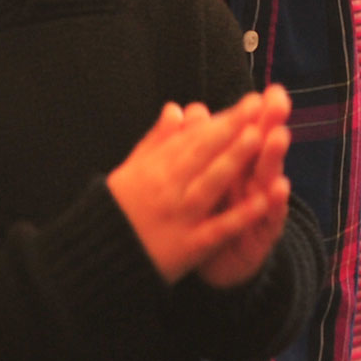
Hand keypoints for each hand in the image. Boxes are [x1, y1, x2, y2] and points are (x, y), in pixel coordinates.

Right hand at [106, 90, 286, 283]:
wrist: (98, 258)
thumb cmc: (118, 210)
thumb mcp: (130, 170)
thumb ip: (156, 141)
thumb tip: (176, 109)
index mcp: (154, 168)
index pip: (192, 138)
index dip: (221, 119)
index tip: (248, 102)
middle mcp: (168, 188)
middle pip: (202, 154)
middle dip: (230, 128)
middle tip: (257, 106)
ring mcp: (180, 217)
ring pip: (209, 184)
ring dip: (232, 161)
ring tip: (257, 138)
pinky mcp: (189, 247)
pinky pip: (217, 229)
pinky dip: (239, 216)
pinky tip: (263, 201)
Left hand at [195, 89, 293, 288]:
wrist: (223, 266)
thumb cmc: (217, 215)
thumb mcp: (208, 179)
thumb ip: (204, 146)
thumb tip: (194, 109)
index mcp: (238, 166)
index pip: (248, 133)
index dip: (258, 113)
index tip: (271, 90)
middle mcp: (254, 182)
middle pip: (263, 149)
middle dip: (271, 124)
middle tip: (280, 101)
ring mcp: (261, 207)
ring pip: (267, 178)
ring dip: (273, 157)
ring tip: (279, 135)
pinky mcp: (261, 235)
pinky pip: (268, 218)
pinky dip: (273, 204)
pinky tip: (280, 188)